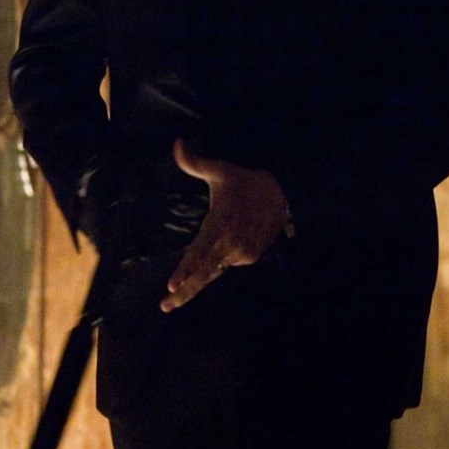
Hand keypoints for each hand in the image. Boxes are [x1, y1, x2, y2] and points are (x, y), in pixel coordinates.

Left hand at [162, 139, 289, 311]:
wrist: (283, 191)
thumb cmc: (244, 181)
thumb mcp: (220, 169)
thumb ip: (194, 162)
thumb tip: (177, 143)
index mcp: (220, 224)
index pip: (198, 251)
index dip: (186, 269)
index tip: (172, 285)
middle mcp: (231, 243)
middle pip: (204, 272)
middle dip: (185, 291)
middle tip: (165, 305)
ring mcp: (243, 253)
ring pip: (215, 267)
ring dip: (203, 270)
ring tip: (189, 277)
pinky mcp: (253, 257)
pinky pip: (229, 263)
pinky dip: (221, 259)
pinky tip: (225, 245)